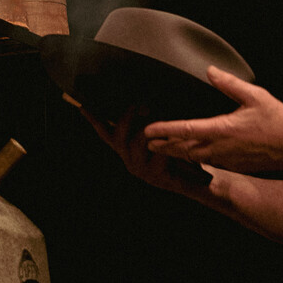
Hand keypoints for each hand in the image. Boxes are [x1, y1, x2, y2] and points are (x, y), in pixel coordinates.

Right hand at [76, 100, 212, 196]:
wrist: (200, 183)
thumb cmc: (180, 156)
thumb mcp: (161, 136)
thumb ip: (149, 122)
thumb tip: (144, 99)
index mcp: (128, 150)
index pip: (106, 133)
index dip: (94, 120)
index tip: (82, 106)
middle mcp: (130, 160)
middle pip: (119, 135)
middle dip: (128, 116)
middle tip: (141, 102)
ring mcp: (142, 169)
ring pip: (139, 141)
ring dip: (150, 126)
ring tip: (160, 115)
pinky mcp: (156, 176)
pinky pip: (158, 152)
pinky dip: (166, 141)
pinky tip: (174, 134)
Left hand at [143, 67, 282, 174]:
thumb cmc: (278, 121)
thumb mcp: (254, 95)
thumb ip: (229, 83)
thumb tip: (210, 71)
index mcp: (223, 130)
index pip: (186, 130)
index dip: (165, 130)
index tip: (149, 130)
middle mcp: (221, 148)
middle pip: (184, 149)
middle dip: (165, 146)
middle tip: (148, 143)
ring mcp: (227, 159)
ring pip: (195, 157)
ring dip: (178, 152)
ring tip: (164, 148)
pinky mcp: (234, 164)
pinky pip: (208, 162)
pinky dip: (194, 158)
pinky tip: (191, 154)